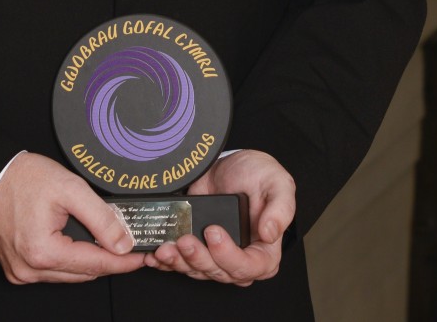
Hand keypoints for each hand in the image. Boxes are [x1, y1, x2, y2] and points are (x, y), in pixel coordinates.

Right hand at [0, 152, 144, 284]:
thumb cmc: (22, 178)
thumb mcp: (69, 188)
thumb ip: (100, 217)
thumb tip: (123, 243)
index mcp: (42, 253)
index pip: (94, 264)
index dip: (122, 261)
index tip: (141, 257)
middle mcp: (29, 270)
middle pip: (83, 273)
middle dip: (107, 259)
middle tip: (127, 245)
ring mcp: (21, 272)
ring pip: (68, 273)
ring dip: (87, 259)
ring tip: (104, 240)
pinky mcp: (17, 268)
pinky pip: (52, 269)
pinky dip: (68, 258)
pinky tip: (78, 242)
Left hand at [143, 149, 294, 285]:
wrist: (232, 164)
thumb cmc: (260, 175)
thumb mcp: (278, 184)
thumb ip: (281, 208)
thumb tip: (270, 233)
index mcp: (264, 253)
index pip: (247, 267)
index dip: (228, 256)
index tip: (213, 232)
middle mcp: (239, 259)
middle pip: (218, 272)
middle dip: (198, 259)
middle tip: (185, 240)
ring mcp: (216, 256)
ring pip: (197, 270)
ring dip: (179, 262)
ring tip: (165, 248)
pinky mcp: (197, 247)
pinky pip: (182, 263)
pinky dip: (167, 261)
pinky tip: (155, 255)